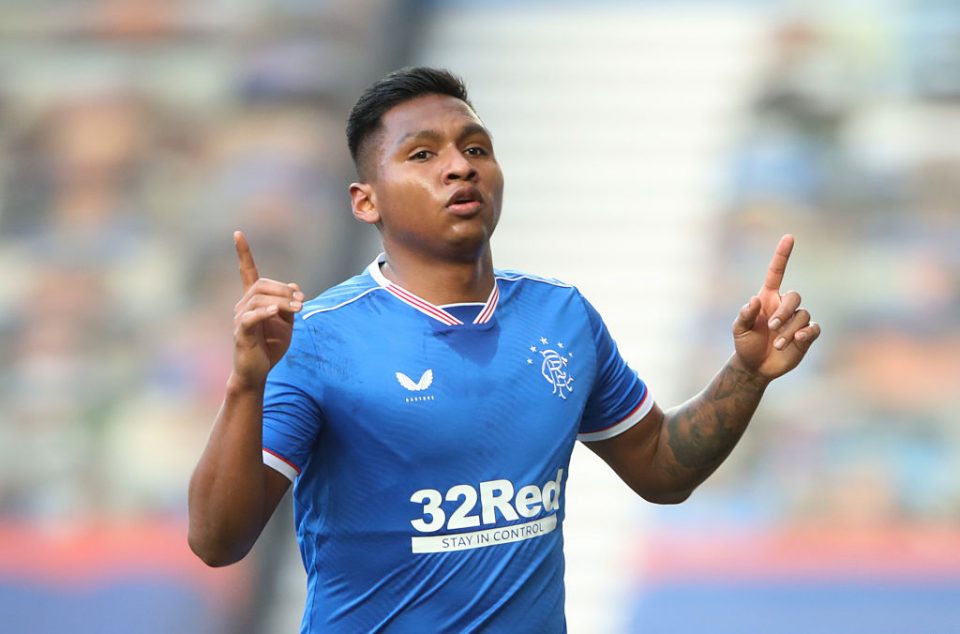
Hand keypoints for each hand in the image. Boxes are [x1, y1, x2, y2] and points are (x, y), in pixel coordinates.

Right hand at [231, 231, 302, 388]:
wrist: (258, 372)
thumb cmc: (270, 347)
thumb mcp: (287, 323)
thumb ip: (289, 304)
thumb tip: (294, 286)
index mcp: (253, 301)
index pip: (247, 272)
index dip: (243, 253)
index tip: (238, 233)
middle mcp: (243, 306)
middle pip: (262, 284)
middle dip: (284, 290)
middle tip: (302, 303)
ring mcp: (240, 319)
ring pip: (260, 299)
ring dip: (283, 301)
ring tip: (299, 310)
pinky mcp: (242, 333)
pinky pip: (251, 317)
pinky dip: (265, 312)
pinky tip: (276, 311)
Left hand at [732, 234, 820, 380]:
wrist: (755, 366)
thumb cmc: (745, 344)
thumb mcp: (739, 329)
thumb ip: (745, 314)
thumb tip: (754, 300)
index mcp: (767, 299)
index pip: (777, 272)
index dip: (782, 255)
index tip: (789, 237)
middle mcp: (784, 307)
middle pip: (795, 296)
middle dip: (784, 311)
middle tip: (771, 327)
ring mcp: (796, 321)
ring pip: (803, 315)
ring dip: (789, 329)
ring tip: (777, 344)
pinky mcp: (806, 336)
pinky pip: (814, 328)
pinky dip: (807, 333)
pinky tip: (797, 340)